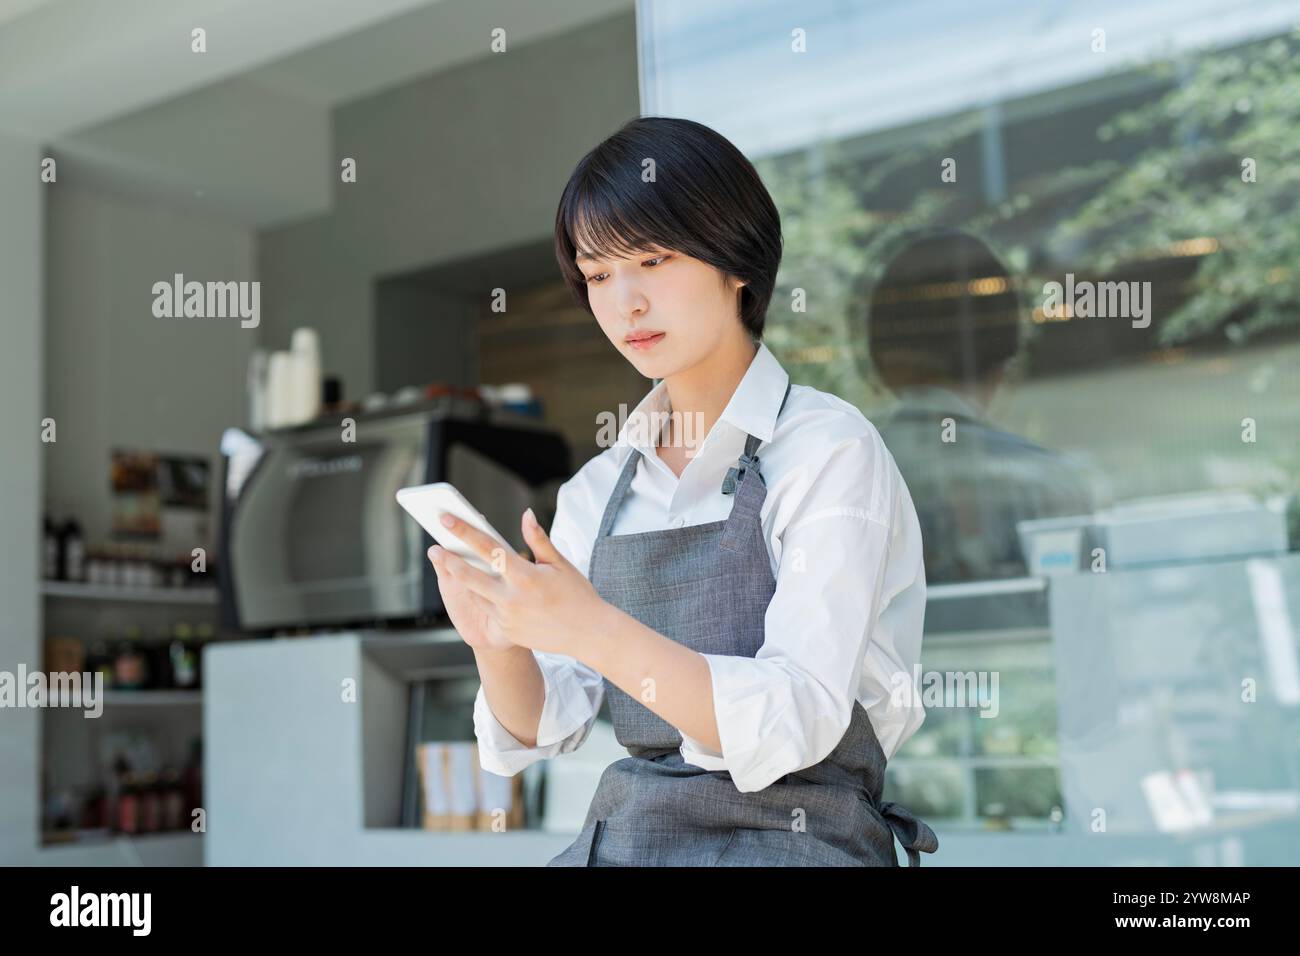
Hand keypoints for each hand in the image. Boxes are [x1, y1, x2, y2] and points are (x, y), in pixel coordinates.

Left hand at [427, 508, 606, 656]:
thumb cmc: (577, 595)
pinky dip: (486, 598)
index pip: (488, 548)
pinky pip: (490, 611)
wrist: (589, 634)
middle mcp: (512, 598)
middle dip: (449, 561)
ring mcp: (508, 617)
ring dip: (464, 580)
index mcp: (526, 576)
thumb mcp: (560, 563)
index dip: (465, 532)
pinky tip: (484, 588)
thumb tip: (526, 515)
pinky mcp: (507, 631)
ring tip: (452, 565)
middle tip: (435, 550)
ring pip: (477, 595)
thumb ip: (538, 540)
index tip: (447, 520)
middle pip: (470, 576)